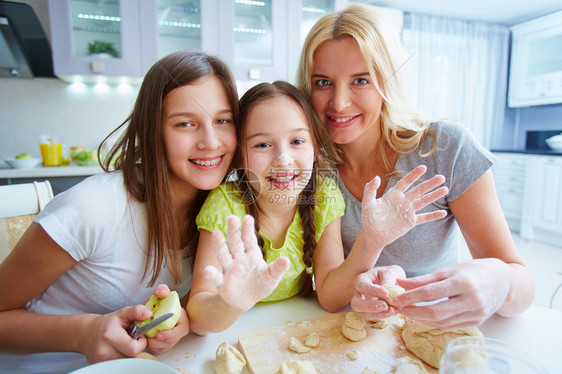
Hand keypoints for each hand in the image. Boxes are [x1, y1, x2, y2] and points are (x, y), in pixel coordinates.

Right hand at [82, 305, 151, 362]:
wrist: (87, 333)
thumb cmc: (108, 323)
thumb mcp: (123, 313)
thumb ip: (137, 311)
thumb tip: (148, 314)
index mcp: (110, 336)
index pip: (134, 349)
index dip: (141, 343)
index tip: (138, 336)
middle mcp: (104, 351)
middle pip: (131, 357)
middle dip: (135, 348)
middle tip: (130, 340)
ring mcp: (102, 361)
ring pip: (126, 361)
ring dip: (128, 354)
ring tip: (123, 344)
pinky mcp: (101, 367)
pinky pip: (120, 365)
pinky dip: (122, 358)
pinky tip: (118, 350)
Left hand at [145, 284, 189, 354]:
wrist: (145, 312)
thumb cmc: (155, 303)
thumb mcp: (158, 294)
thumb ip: (161, 290)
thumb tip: (162, 293)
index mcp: (180, 317)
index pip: (182, 328)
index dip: (172, 334)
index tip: (159, 335)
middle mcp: (178, 328)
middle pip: (174, 340)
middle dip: (162, 342)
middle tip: (151, 339)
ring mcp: (172, 337)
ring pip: (166, 346)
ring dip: (155, 344)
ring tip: (146, 336)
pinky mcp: (164, 345)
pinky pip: (159, 350)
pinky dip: (152, 347)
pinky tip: (147, 339)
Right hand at [204, 215, 289, 311]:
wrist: (246, 300)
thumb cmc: (260, 284)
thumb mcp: (272, 277)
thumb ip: (278, 268)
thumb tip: (287, 260)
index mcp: (252, 255)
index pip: (249, 240)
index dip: (248, 229)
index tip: (248, 218)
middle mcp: (239, 259)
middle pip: (235, 243)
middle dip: (233, 231)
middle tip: (231, 218)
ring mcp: (229, 269)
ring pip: (224, 255)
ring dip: (219, 245)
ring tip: (216, 234)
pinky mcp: (222, 282)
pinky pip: (216, 277)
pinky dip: (211, 273)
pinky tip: (207, 270)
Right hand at [350, 265, 405, 319]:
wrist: (394, 281)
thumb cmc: (389, 274)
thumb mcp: (390, 272)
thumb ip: (388, 280)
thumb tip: (387, 292)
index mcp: (361, 280)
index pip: (362, 286)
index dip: (372, 290)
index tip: (386, 294)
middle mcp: (359, 294)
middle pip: (356, 303)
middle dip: (370, 306)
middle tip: (385, 306)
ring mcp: (364, 305)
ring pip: (365, 314)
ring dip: (379, 314)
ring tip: (393, 310)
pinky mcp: (371, 313)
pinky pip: (375, 317)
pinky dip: (385, 315)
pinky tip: (395, 311)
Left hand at [362, 165, 447, 247]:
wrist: (373, 235)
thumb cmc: (369, 218)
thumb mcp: (368, 203)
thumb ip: (370, 190)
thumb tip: (376, 177)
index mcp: (393, 194)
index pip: (406, 182)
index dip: (414, 175)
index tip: (423, 167)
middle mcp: (403, 201)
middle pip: (419, 190)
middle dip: (430, 184)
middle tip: (441, 177)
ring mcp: (408, 211)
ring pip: (423, 201)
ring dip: (434, 196)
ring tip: (445, 189)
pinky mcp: (410, 222)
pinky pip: (424, 218)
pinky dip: (433, 216)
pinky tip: (444, 213)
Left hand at [393, 259, 511, 328]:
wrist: (503, 281)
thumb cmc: (473, 271)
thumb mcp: (449, 270)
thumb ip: (424, 278)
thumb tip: (400, 283)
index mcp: (464, 282)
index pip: (431, 293)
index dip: (411, 297)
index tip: (397, 298)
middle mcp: (472, 300)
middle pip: (436, 312)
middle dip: (414, 312)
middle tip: (399, 308)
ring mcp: (476, 314)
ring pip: (442, 322)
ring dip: (421, 319)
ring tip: (408, 312)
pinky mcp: (477, 323)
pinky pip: (450, 326)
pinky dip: (433, 323)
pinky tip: (422, 317)